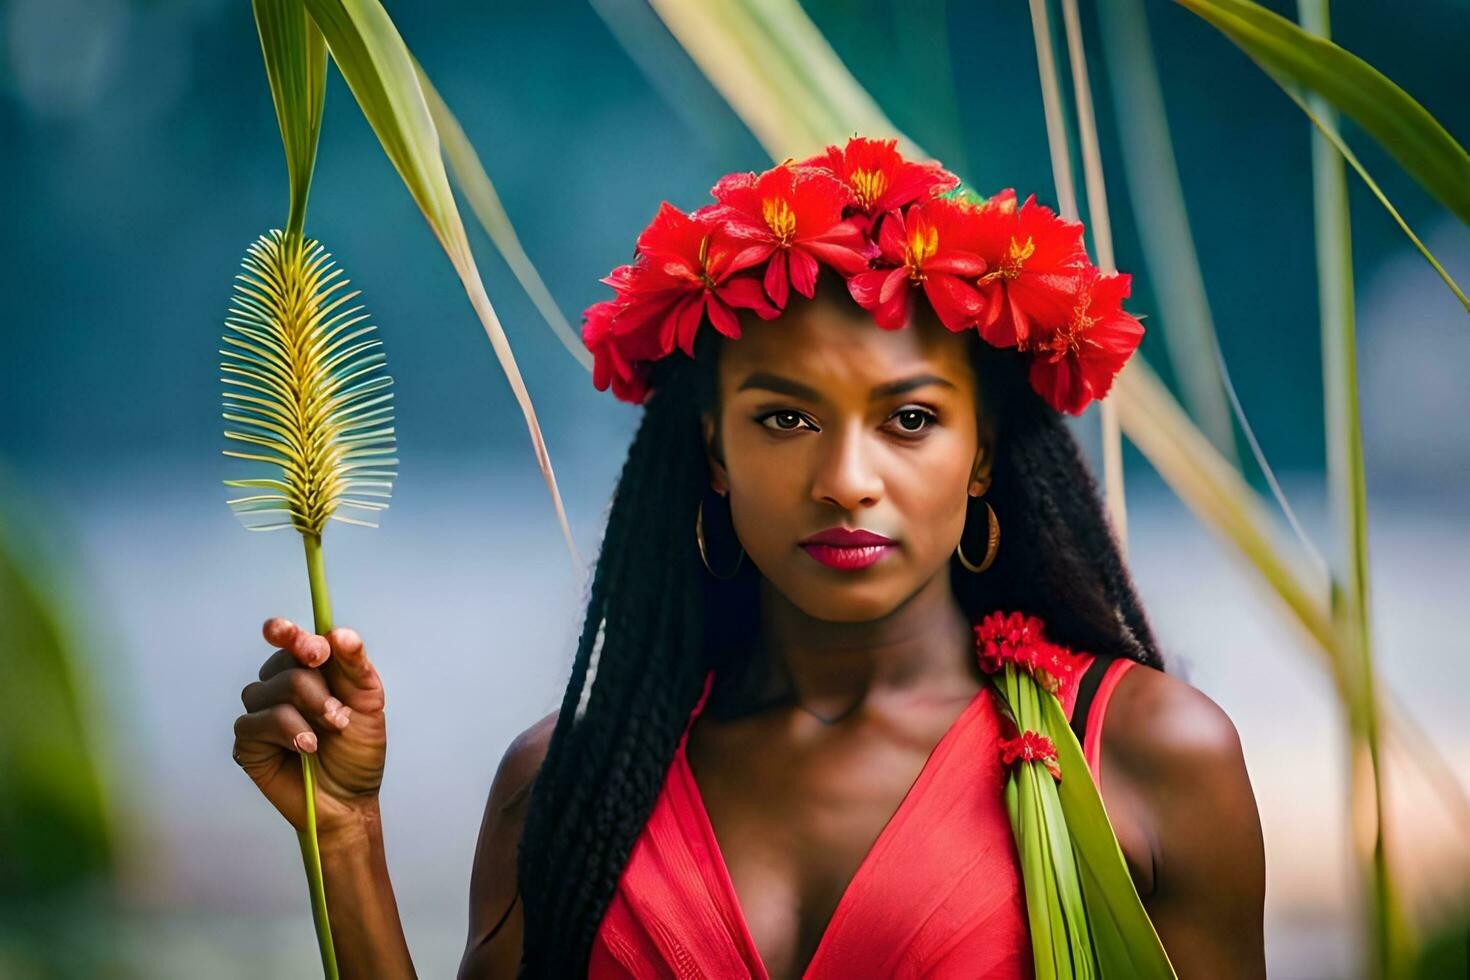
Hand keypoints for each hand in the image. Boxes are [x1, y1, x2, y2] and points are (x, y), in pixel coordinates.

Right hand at [232, 618, 387, 840]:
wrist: (350, 799)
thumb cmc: (358, 751)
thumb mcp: (369, 702)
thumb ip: (355, 665)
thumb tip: (339, 633)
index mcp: (308, 669)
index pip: (289, 638)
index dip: (292, 635)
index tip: (314, 650)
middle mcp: (279, 685)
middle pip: (285, 664)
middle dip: (317, 689)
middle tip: (340, 716)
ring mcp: (260, 712)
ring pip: (270, 690)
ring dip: (307, 712)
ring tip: (328, 735)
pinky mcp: (247, 741)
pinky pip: (256, 722)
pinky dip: (287, 732)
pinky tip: (306, 748)